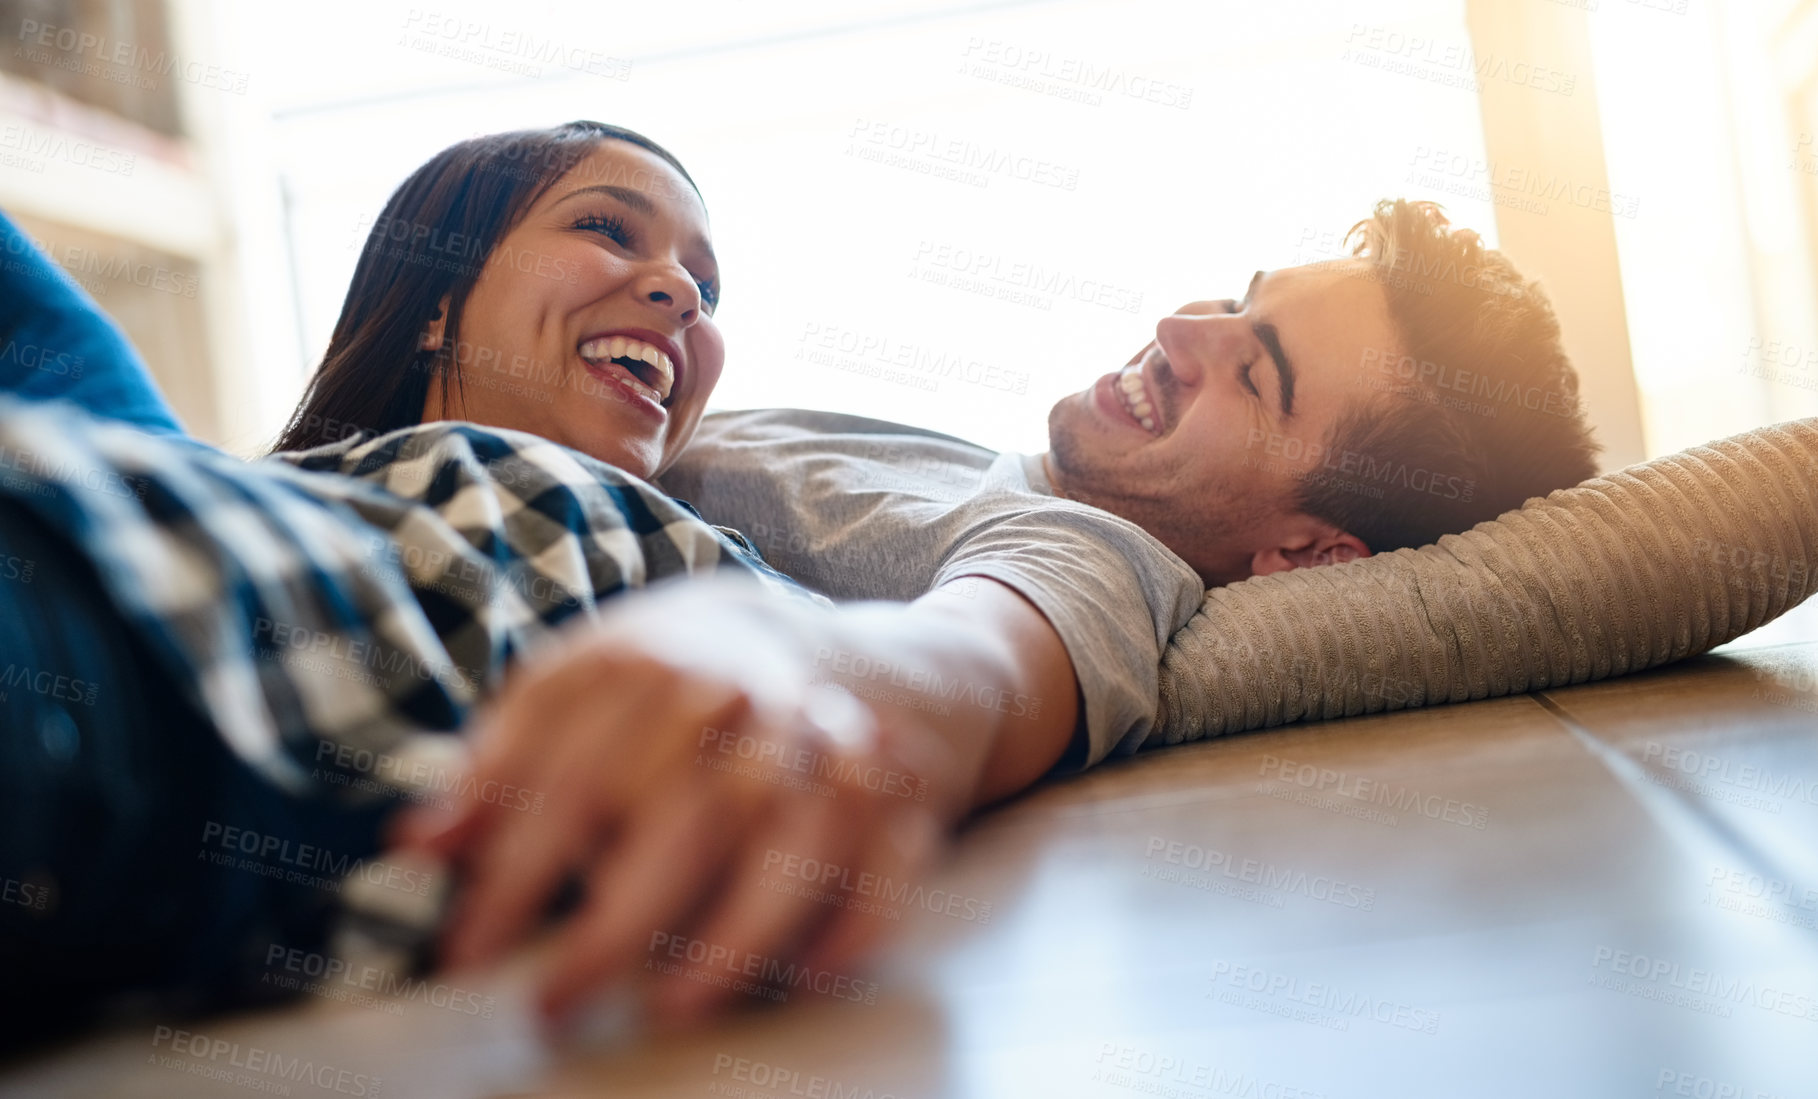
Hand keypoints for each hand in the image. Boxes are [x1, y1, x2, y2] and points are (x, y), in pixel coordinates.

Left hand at [391, 577, 970, 1027]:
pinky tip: (804, 977)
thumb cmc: (671, 683)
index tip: (466, 955)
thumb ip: (501, 766)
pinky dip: (858, 919)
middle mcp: (745, 696)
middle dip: (620, 921)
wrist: (820, 641)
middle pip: (689, 812)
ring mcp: (829, 740)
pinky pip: (890, 859)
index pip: (571, 772)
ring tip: (671, 1006)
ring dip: (740, 930)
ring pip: (798, 841)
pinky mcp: (892, 786)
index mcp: (649, 663)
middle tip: (553, 1003)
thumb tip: (418, 842)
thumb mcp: (574, 691)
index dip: (513, 871)